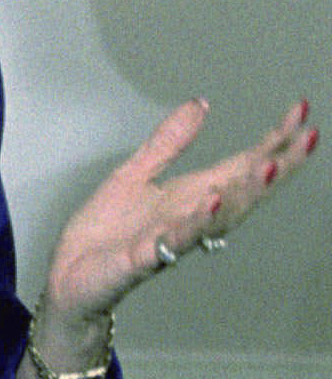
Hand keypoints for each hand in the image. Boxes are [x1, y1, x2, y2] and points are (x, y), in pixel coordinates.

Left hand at [44, 97, 316, 321]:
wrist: (70, 274)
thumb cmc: (106, 231)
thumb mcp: (135, 173)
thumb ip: (168, 142)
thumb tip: (200, 104)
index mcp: (191, 195)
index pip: (242, 165)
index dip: (273, 141)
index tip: (301, 111)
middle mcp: (191, 217)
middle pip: (244, 190)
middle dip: (278, 166)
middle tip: (308, 137)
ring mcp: (170, 238)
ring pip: (218, 217)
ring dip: (245, 192)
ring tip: (270, 165)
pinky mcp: (142, 258)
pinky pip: (174, 240)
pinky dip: (195, 222)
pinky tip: (211, 201)